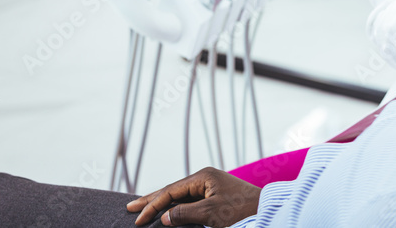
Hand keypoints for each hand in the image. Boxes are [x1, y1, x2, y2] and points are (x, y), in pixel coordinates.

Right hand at [126, 167, 260, 226]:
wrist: (265, 209)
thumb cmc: (241, 210)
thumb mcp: (211, 214)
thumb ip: (185, 214)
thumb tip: (164, 217)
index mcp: (203, 177)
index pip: (170, 191)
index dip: (152, 205)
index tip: (137, 219)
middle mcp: (204, 178)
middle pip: (172, 190)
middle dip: (151, 200)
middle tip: (130, 208)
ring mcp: (209, 186)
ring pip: (178, 195)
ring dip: (161, 204)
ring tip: (142, 208)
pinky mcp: (213, 195)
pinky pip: (188, 200)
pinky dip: (174, 207)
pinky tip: (166, 211)